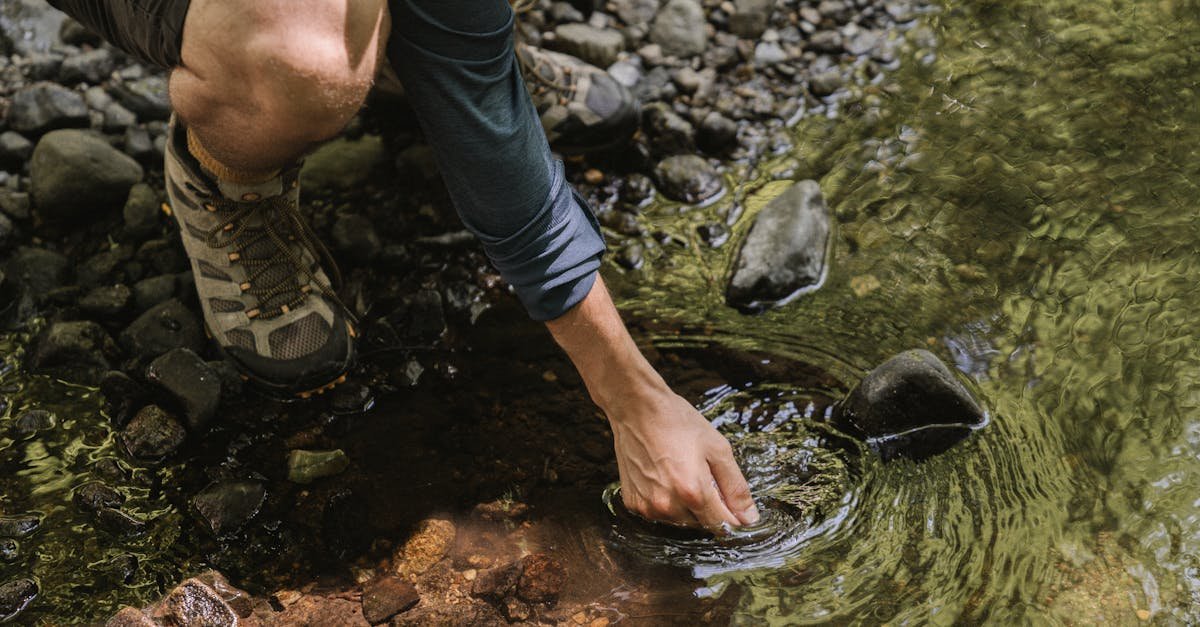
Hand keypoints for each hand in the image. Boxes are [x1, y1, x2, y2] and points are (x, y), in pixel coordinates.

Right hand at [606, 388, 759, 531]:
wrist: (637, 409)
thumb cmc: (678, 423)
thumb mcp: (718, 449)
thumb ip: (736, 488)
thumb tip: (750, 519)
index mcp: (693, 492)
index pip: (723, 526)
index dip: (735, 518)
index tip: (736, 507)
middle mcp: (668, 506)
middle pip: (702, 525)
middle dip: (710, 508)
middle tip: (703, 475)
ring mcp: (648, 507)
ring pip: (681, 522)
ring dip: (688, 507)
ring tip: (682, 474)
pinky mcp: (634, 503)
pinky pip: (660, 514)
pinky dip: (667, 502)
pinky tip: (664, 477)